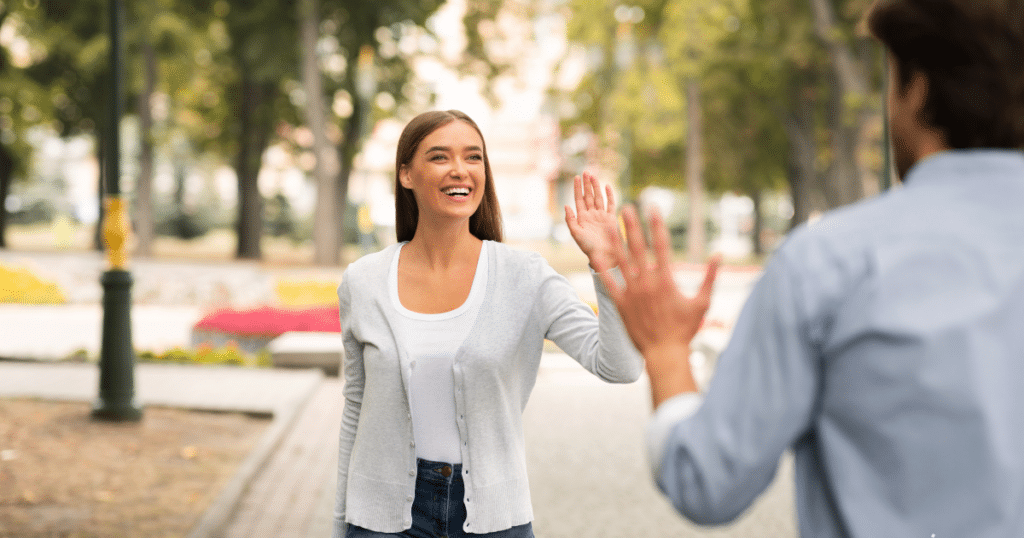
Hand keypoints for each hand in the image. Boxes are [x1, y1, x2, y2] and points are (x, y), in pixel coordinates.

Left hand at [564, 172, 617, 272]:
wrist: (604, 256)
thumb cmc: (588, 247)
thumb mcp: (576, 234)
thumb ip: (570, 220)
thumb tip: (566, 206)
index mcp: (582, 218)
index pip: (579, 199)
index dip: (577, 188)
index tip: (576, 177)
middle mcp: (591, 215)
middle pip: (589, 196)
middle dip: (587, 184)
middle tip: (586, 172)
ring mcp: (601, 215)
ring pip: (598, 197)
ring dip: (596, 187)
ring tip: (594, 176)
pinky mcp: (611, 218)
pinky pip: (610, 204)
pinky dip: (609, 195)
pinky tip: (607, 186)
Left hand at [598, 205, 720, 405]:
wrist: (664, 353)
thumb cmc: (685, 330)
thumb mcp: (702, 303)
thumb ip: (710, 277)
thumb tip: (718, 255)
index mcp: (666, 280)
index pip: (661, 245)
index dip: (656, 225)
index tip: (653, 208)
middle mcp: (647, 283)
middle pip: (638, 248)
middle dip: (632, 226)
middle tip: (626, 208)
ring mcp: (632, 293)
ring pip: (621, 262)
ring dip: (615, 242)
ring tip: (608, 225)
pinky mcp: (621, 304)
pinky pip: (609, 284)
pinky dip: (602, 269)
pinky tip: (595, 256)